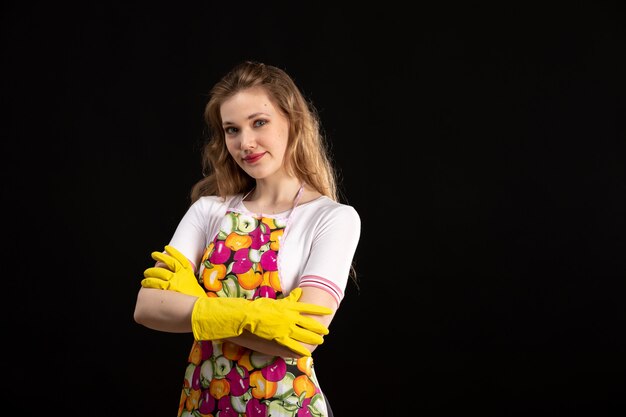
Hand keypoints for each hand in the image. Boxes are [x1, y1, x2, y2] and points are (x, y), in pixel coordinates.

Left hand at [141, 245, 206, 297]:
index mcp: (189, 274)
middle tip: (154, 254)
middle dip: (160, 257)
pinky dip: (149, 281)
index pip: (181, 259)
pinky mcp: (169, 288)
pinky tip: (145, 282)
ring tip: (146, 273)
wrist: (199, 308)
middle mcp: (182, 275)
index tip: (167, 247)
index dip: (174, 252)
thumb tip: (184, 289)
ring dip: (151, 271)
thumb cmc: (199, 302)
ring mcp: (175, 281)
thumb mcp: (196, 290)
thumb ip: (189, 286)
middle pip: (169, 262)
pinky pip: (155, 282)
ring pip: (160, 272)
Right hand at [192, 288, 331, 355]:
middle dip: (319, 327)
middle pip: (309, 323)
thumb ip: (289, 299)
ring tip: (320, 340)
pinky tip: (307, 354)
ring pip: (304, 334)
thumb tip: (299, 292)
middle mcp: (290, 317)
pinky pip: (293, 345)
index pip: (308, 307)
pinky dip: (301, 350)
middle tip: (326, 331)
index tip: (328, 311)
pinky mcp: (279, 338)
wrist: (248, 315)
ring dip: (313, 338)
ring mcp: (286, 328)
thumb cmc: (260, 306)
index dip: (319, 310)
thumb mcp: (276, 300)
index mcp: (289, 306)